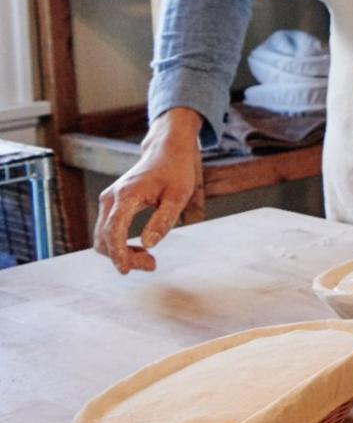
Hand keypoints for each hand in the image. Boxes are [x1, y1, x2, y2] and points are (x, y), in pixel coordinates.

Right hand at [94, 109, 203, 273]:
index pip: (114, 231)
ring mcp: (107, 201)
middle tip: (152, 264)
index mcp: (126, 195)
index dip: (118, 253)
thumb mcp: (179, 196)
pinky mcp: (110, 205)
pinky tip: (140, 248)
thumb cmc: (175, 172)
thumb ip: (164, 220)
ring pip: (103, 238)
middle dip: (123, 257)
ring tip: (149, 259)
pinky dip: (118, 245)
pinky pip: (107, 231)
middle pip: (104, 238)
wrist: (166, 151)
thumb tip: (149, 244)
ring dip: (120, 253)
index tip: (126, 270)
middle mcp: (110, 198)